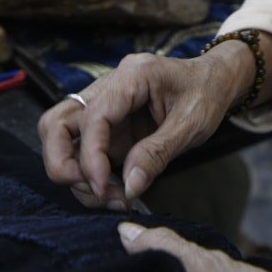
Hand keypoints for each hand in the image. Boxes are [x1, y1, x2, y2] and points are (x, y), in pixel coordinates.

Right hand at [38, 49, 244, 210]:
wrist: (215, 80)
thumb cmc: (207, 93)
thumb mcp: (192, 124)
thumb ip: (158, 153)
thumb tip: (128, 186)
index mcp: (133, 76)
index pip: (93, 116)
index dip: (91, 156)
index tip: (104, 188)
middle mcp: (110, 86)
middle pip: (56, 121)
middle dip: (63, 163)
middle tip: (96, 191)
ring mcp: (105, 105)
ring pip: (60, 135)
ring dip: (74, 172)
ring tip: (109, 195)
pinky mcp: (107, 124)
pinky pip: (82, 149)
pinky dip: (90, 174)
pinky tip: (116, 190)